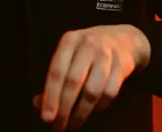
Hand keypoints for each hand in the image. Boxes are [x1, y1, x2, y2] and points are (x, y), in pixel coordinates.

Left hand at [35, 24, 150, 130]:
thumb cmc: (88, 51)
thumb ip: (55, 79)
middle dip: (65, 108)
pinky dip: (99, 105)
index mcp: (69, 41)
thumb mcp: (69, 56)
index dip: (50, 97)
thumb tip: (38, 104)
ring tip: (74, 123)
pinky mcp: (122, 65)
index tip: (46, 117)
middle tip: (58, 126)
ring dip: (81, 112)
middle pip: (73, 82)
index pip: (56, 72)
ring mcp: (107, 54)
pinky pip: (109, 92)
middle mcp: (87, 44)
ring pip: (92, 90)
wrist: (124, 39)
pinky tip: (93, 109)